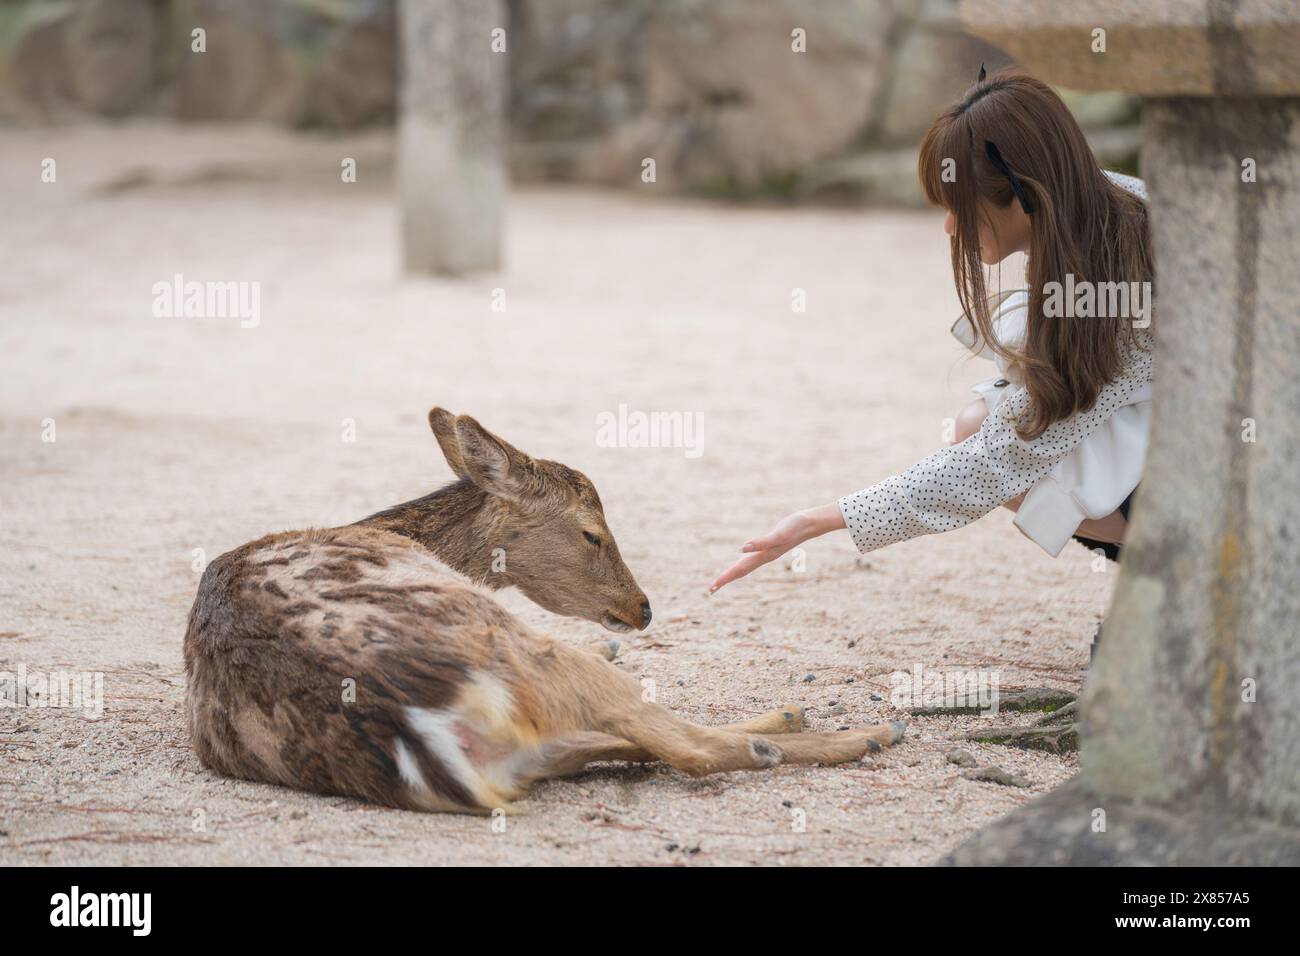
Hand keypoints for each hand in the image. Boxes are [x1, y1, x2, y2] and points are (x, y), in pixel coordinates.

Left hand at [709, 504, 845, 592]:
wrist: (812, 523)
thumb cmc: (796, 527)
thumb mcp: (778, 534)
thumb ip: (761, 542)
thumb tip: (741, 549)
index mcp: (763, 556)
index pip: (739, 569)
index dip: (725, 578)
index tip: (712, 588)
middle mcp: (764, 556)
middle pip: (741, 571)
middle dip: (726, 579)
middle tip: (711, 589)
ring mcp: (768, 552)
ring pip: (747, 566)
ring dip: (734, 573)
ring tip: (723, 579)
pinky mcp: (771, 545)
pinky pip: (753, 557)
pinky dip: (744, 562)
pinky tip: (743, 560)